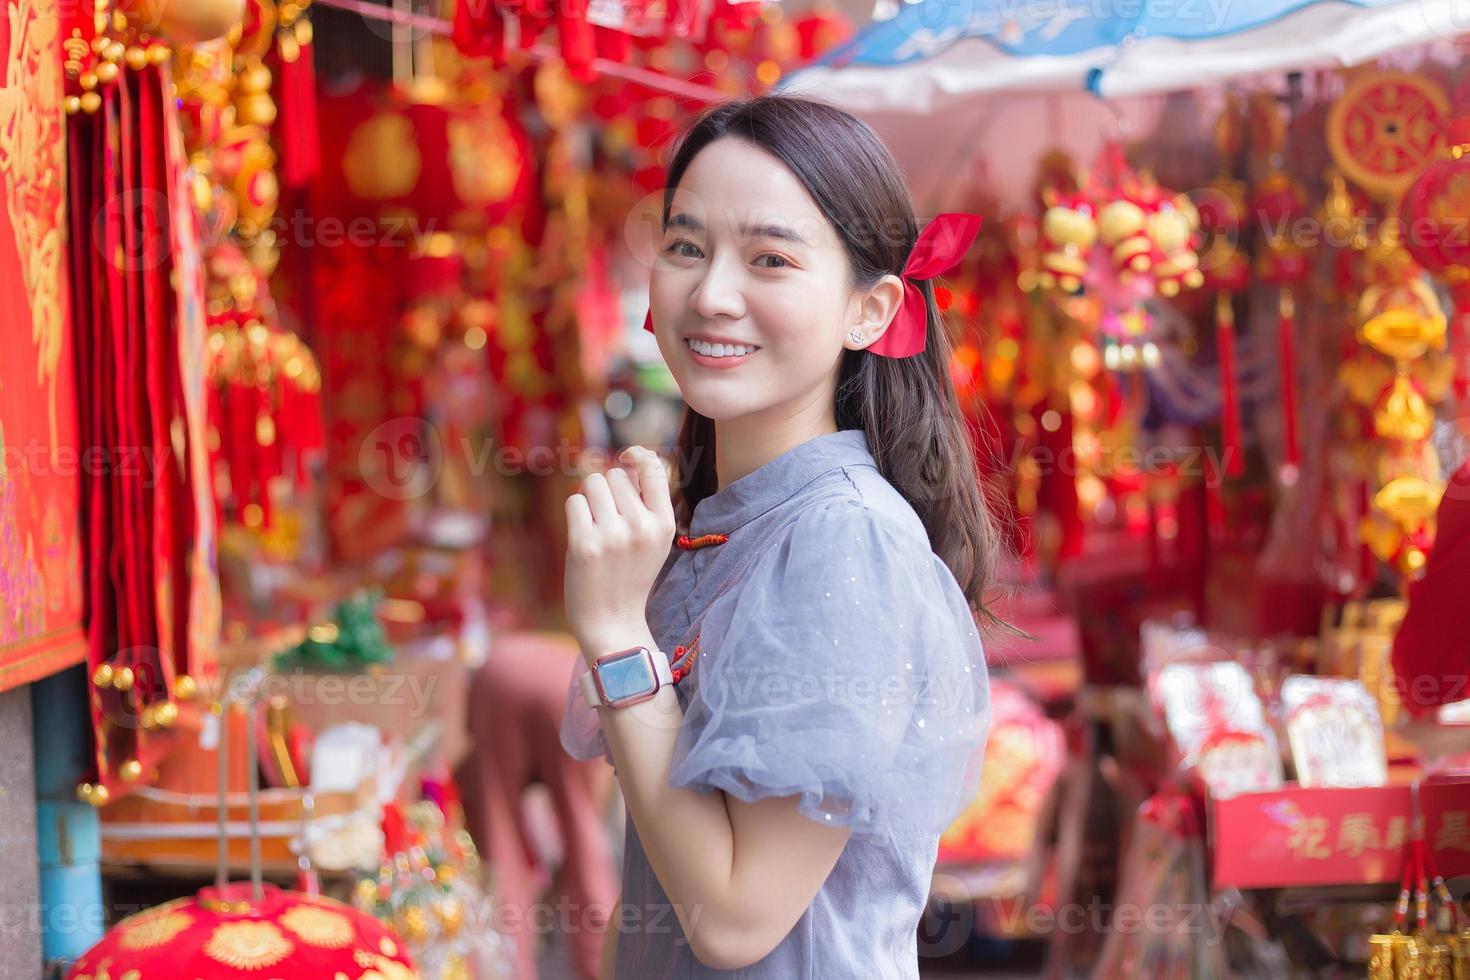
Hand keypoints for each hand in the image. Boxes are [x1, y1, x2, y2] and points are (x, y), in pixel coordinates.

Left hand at [564, 446, 675, 654]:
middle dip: (607, 490)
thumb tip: (626, 460)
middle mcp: (641, 527)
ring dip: (589, 498)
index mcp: (664, 525)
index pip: (654, 469)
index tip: (627, 456)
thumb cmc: (629, 574)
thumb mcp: (652, 539)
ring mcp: (612, 535)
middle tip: (607, 519)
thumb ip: (645, 503)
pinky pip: (574, 502)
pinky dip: (575, 513)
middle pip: (615, 475)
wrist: (611, 620)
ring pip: (592, 483)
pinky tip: (583, 535)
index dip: (638, 455)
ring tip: (594, 525)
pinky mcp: (584, 544)